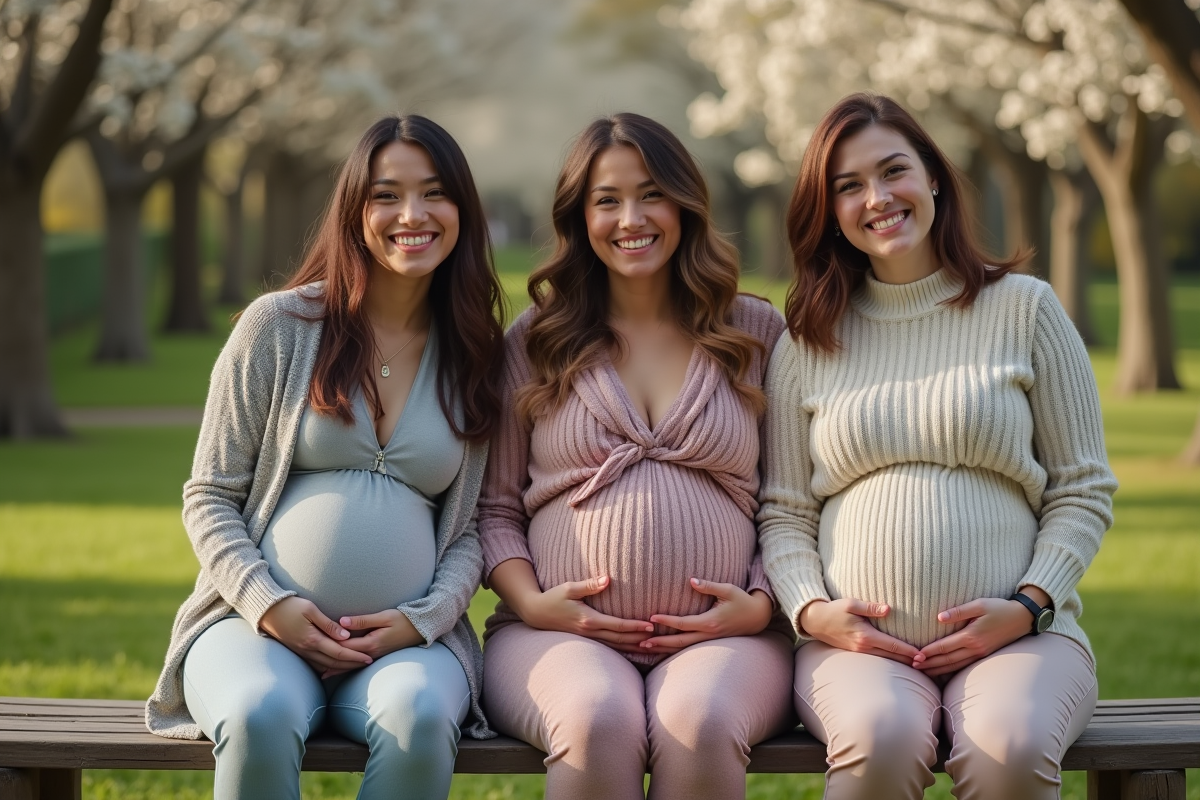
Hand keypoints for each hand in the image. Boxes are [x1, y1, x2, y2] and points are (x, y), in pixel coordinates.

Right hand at [259, 596, 373, 673]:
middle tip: (368, 662)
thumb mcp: (311, 610)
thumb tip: (346, 635)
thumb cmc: (290, 606)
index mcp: (312, 639)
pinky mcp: (298, 651)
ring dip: (342, 667)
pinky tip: (335, 667)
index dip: (355, 656)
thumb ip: (329, 624)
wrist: (267, 611)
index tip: (368, 657)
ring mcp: (302, 652)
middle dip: (352, 664)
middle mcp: (307, 650)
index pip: (339, 652)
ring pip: (326, 666)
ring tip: (356, 665)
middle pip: (334, 662)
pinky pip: (316, 664)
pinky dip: (329, 667)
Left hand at [316, 610, 424, 678]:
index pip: (345, 645)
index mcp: (371, 643)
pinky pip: (358, 663)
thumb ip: (362, 620)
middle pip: (346, 658)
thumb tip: (342, 622)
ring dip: (336, 667)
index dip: (330, 644)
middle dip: (329, 660)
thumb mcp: (384, 617)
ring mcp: (374, 656)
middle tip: (310, 660)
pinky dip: (347, 667)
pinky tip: (339, 669)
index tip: (315, 640)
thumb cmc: (403, 620)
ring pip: (351, 664)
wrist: (420, 630)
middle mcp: (371, 653)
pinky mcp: (376, 655)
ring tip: (320, 672)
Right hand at [518, 575, 654, 646]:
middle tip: (660, 640)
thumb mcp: (569, 588)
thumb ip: (589, 585)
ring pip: (616, 646)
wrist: (536, 613)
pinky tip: (633, 650)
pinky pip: (609, 647)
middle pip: (620, 639)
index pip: (617, 625)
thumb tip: (608, 579)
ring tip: (652, 649)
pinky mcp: (587, 639)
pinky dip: (623, 649)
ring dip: (634, 648)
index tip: (651, 625)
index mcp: (588, 619)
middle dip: (640, 640)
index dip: (635, 626)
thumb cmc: (553, 597)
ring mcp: (588, 638)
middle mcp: (590, 632)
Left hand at [639, 580, 773, 653]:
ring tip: (646, 648)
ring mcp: (709, 640)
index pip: (683, 623)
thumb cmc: (742, 600)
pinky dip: (675, 649)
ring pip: (683, 648)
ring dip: (665, 649)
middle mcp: (708, 634)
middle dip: (660, 642)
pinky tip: (663, 649)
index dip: (666, 621)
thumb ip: (708, 585)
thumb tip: (691, 580)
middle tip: (641, 642)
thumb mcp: (728, 589)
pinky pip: (689, 647)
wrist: (758, 617)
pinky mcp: (710, 642)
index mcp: (710, 621)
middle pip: (679, 641)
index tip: (651, 617)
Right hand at [799, 598, 922, 664]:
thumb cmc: (834, 610)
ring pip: (886, 659)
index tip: (923, 654)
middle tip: (927, 663)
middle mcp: (864, 647)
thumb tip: (888, 609)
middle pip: (892, 657)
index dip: (909, 651)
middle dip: (909, 660)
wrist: (816, 621)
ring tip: (917, 664)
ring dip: (901, 662)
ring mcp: (860, 651)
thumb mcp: (851, 604)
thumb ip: (870, 607)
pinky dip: (890, 659)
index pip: (893, 646)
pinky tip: (898, 660)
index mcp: (865, 636)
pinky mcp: (857, 651)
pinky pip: (878, 658)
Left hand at [913, 597, 1033, 676]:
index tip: (916, 655)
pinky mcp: (984, 655)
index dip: (929, 652)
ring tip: (924, 671)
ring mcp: (980, 654)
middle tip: (914, 666)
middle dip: (930, 664)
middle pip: (948, 660)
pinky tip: (943, 671)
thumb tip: (939, 618)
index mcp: (971, 636)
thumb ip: (959, 611)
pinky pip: (964, 665)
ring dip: (939, 669)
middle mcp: (975, 648)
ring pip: (955, 665)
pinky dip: (951, 669)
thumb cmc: (999, 608)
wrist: (1022, 618)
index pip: (945, 646)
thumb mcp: (979, 604)